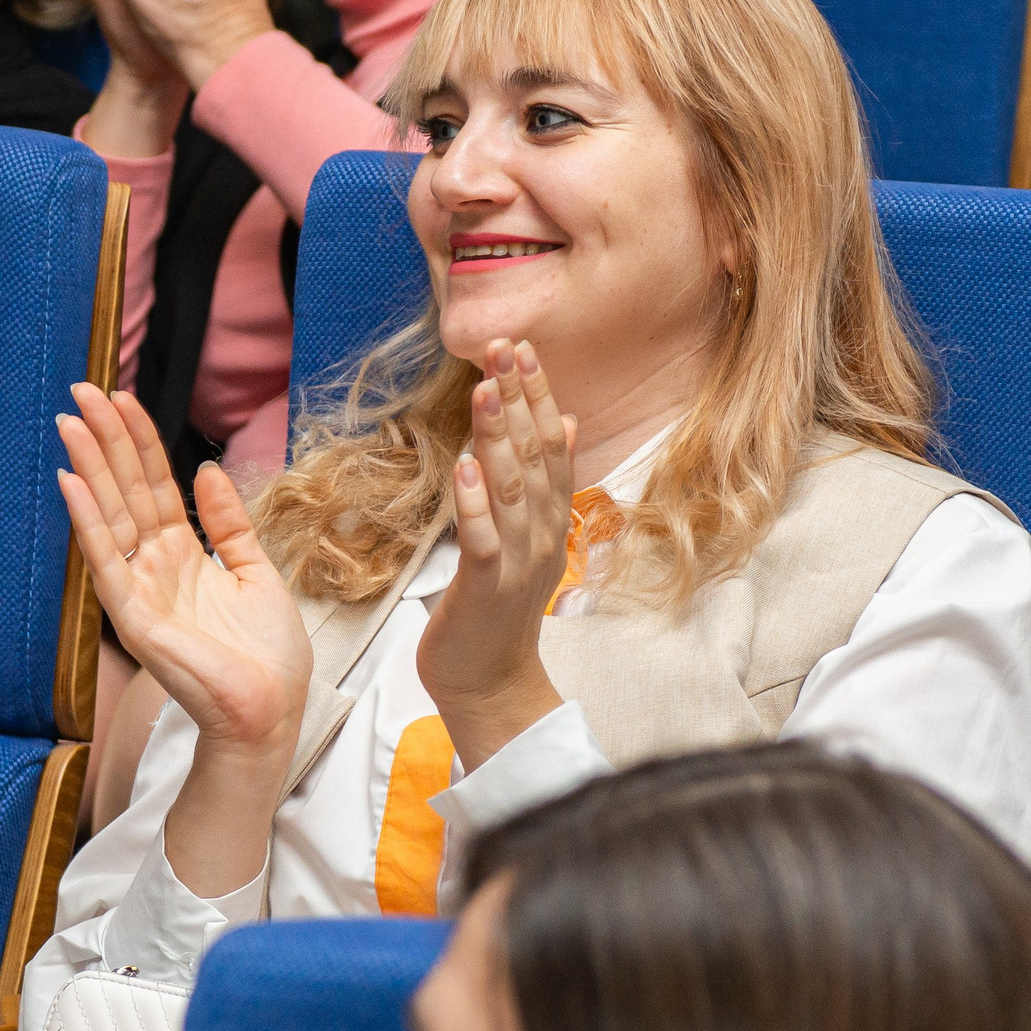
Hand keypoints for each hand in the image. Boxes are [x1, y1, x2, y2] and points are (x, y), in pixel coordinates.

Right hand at [55, 384, 311, 758]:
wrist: (269, 712)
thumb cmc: (266, 656)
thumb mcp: (255, 571)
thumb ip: (229, 524)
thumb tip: (209, 471)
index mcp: (184, 556)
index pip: (154, 485)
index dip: (140, 440)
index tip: (122, 397)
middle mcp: (155, 567)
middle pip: (125, 490)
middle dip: (106, 439)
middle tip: (82, 390)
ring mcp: (140, 590)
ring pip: (109, 514)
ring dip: (89, 466)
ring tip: (71, 420)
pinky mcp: (132, 617)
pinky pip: (106, 559)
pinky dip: (87, 520)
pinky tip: (71, 482)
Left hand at [416, 340, 577, 771]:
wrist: (490, 683)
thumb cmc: (496, 608)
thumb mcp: (528, 537)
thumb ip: (545, 482)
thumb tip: (566, 422)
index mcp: (551, 521)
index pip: (552, 447)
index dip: (539, 396)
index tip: (523, 349)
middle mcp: (541, 536)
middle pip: (536, 459)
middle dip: (522, 400)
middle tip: (507, 347)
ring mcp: (516, 562)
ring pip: (512, 490)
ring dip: (500, 437)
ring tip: (486, 388)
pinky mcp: (485, 588)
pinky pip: (482, 539)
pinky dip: (474, 502)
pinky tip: (464, 464)